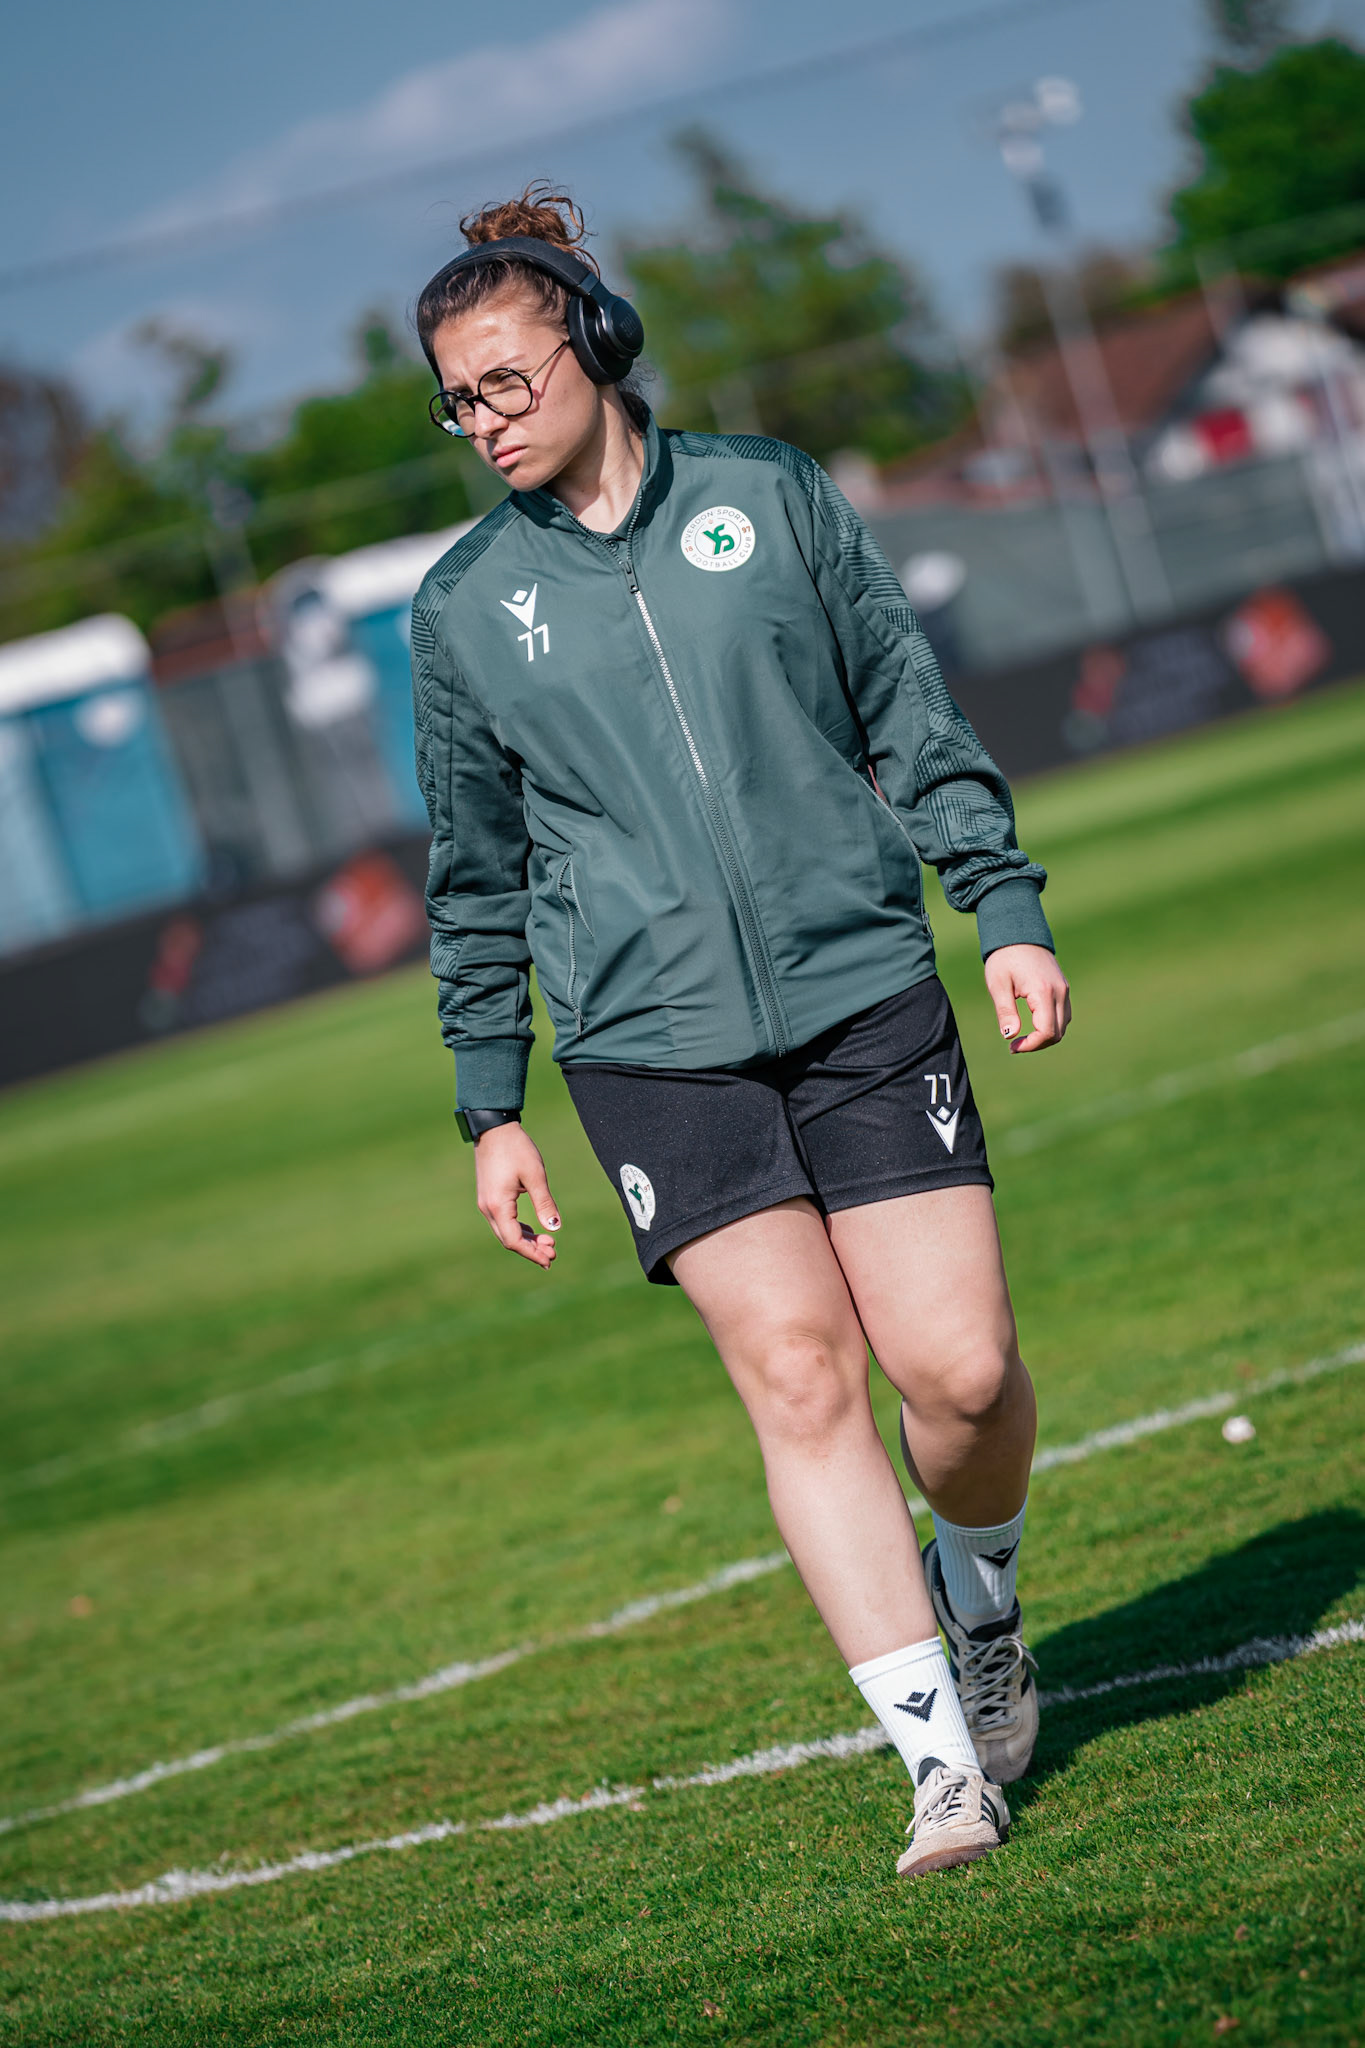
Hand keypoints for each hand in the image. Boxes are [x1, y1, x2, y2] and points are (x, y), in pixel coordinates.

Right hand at [473, 1124, 560, 1267]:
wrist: (494, 1128)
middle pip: (509, 1240)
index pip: (514, 1240)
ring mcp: (486, 1203)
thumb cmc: (515, 1148)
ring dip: (526, 1240)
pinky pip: (503, 1221)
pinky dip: (518, 1228)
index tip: (550, 1258)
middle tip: (553, 1254)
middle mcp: (488, 1208)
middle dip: (531, 1250)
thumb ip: (545, 1203)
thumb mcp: (535, 1175)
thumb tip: (554, 1228)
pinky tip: (533, 1230)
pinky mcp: (489, 1197)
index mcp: (498, 1205)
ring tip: (548, 1243)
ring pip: (505, 1231)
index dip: (532, 1253)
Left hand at [984, 944, 1071, 1054]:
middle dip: (1037, 1044)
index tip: (1011, 1046)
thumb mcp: (998, 985)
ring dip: (1045, 1036)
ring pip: (1063, 1025)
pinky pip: (1063, 1014)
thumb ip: (1005, 1011)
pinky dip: (1051, 1025)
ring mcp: (1064, 989)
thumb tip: (1010, 1036)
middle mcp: (1060, 992)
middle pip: (1058, 1033)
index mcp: (1044, 992)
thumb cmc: (1004, 957)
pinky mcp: (1063, 987)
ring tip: (1022, 1036)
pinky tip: (1032, 1024)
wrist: (1018, 932)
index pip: (1047, 1032)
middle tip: (1014, 1044)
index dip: (1030, 1045)